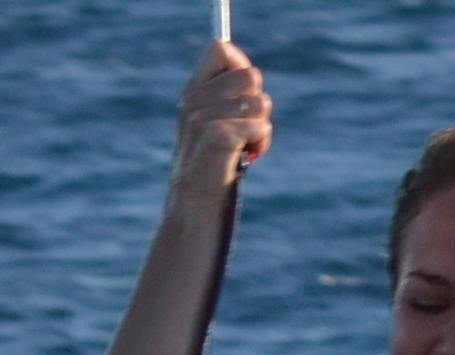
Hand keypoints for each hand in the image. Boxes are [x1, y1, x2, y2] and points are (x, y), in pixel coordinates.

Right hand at [171, 40, 270, 196]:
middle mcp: (194, 99)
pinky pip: (260, 125)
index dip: (241, 65)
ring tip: (246, 146)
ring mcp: (202, 117)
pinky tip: (248, 156)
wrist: (196, 205)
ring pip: (261, 102)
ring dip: (262, 127)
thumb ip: (228, 95)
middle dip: (258, 102)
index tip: (245, 93)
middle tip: (247, 128)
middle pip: (250, 75)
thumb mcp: (214, 122)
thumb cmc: (212, 165)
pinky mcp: (217, 135)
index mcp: (192, 90)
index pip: (221, 49)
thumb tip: (251, 73)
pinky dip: (261, 142)